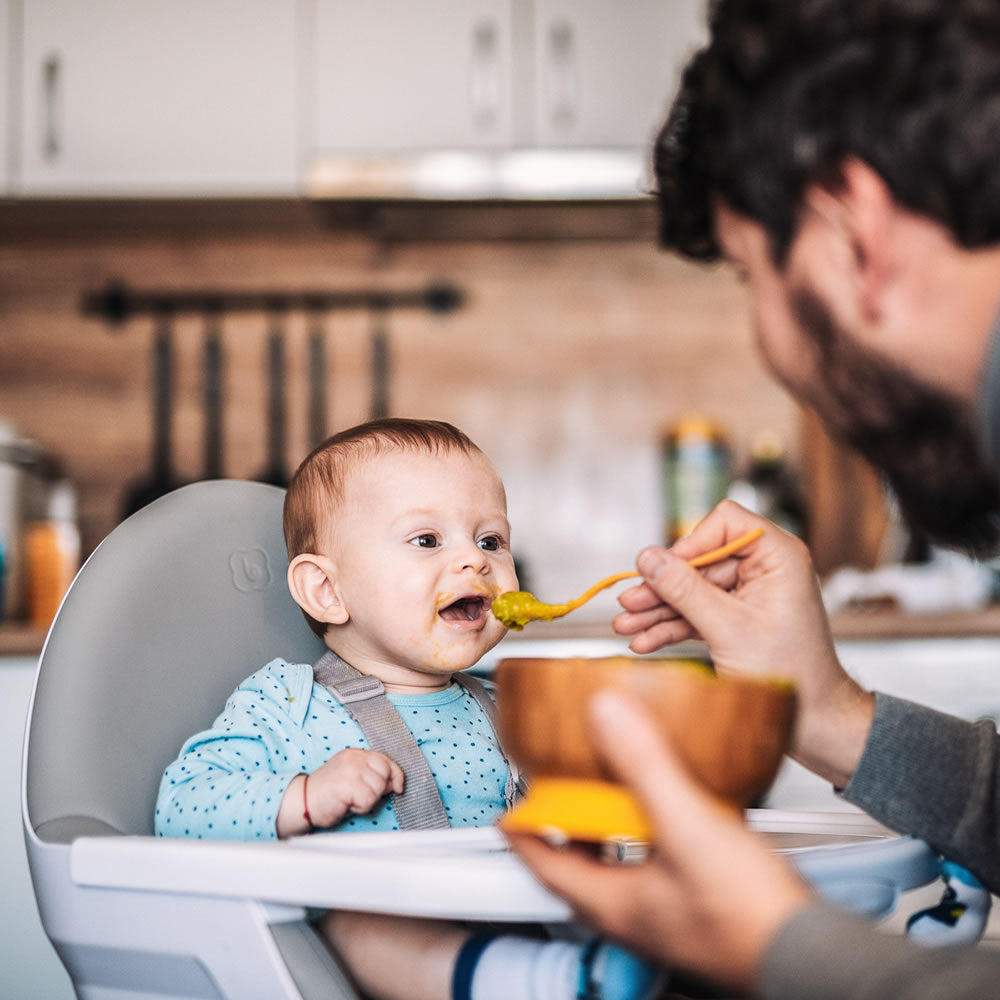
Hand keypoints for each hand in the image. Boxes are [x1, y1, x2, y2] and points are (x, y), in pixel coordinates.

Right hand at [276, 748, 403, 836]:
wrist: (303, 801)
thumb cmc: (329, 793)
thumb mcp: (352, 778)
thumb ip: (372, 776)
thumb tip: (396, 784)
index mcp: (356, 754)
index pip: (386, 760)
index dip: (396, 775)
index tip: (398, 787)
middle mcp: (355, 757)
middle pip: (385, 774)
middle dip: (378, 790)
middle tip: (358, 796)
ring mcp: (351, 769)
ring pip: (378, 789)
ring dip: (367, 800)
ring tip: (350, 799)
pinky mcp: (348, 784)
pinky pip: (368, 800)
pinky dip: (360, 807)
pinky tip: (346, 804)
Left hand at [508, 691, 813, 991]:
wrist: (811, 956)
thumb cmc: (752, 917)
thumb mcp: (689, 826)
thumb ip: (646, 767)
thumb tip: (606, 715)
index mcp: (614, 900)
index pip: (543, 864)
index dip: (522, 831)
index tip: (510, 807)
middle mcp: (635, 911)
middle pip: (579, 863)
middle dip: (567, 825)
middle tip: (561, 790)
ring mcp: (668, 910)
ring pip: (621, 862)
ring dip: (611, 826)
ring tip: (616, 789)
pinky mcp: (700, 904)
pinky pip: (659, 860)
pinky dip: (653, 831)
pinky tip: (678, 807)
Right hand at [614, 502, 872, 783]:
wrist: (814, 721)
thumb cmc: (793, 674)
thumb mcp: (729, 628)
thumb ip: (685, 590)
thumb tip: (649, 559)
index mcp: (778, 557)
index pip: (725, 523)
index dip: (690, 543)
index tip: (661, 568)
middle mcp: (765, 569)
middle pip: (699, 561)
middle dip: (662, 586)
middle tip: (630, 601)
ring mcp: (749, 595)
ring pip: (692, 589)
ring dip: (659, 609)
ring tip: (627, 626)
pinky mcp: (737, 618)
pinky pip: (696, 612)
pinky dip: (671, 626)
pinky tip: (646, 640)